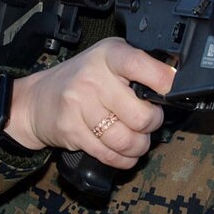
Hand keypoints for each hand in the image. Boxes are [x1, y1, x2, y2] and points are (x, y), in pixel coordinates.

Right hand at [4, 38, 174, 168]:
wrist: (37, 100)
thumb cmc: (83, 79)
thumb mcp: (109, 60)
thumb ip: (139, 67)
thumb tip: (175, 83)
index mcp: (109, 54)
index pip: (141, 66)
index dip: (164, 82)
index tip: (172, 91)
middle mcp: (93, 77)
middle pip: (141, 115)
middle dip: (152, 124)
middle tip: (148, 121)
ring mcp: (79, 104)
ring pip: (126, 140)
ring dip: (138, 146)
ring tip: (137, 140)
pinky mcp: (71, 130)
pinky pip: (108, 154)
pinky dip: (122, 159)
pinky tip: (123, 153)